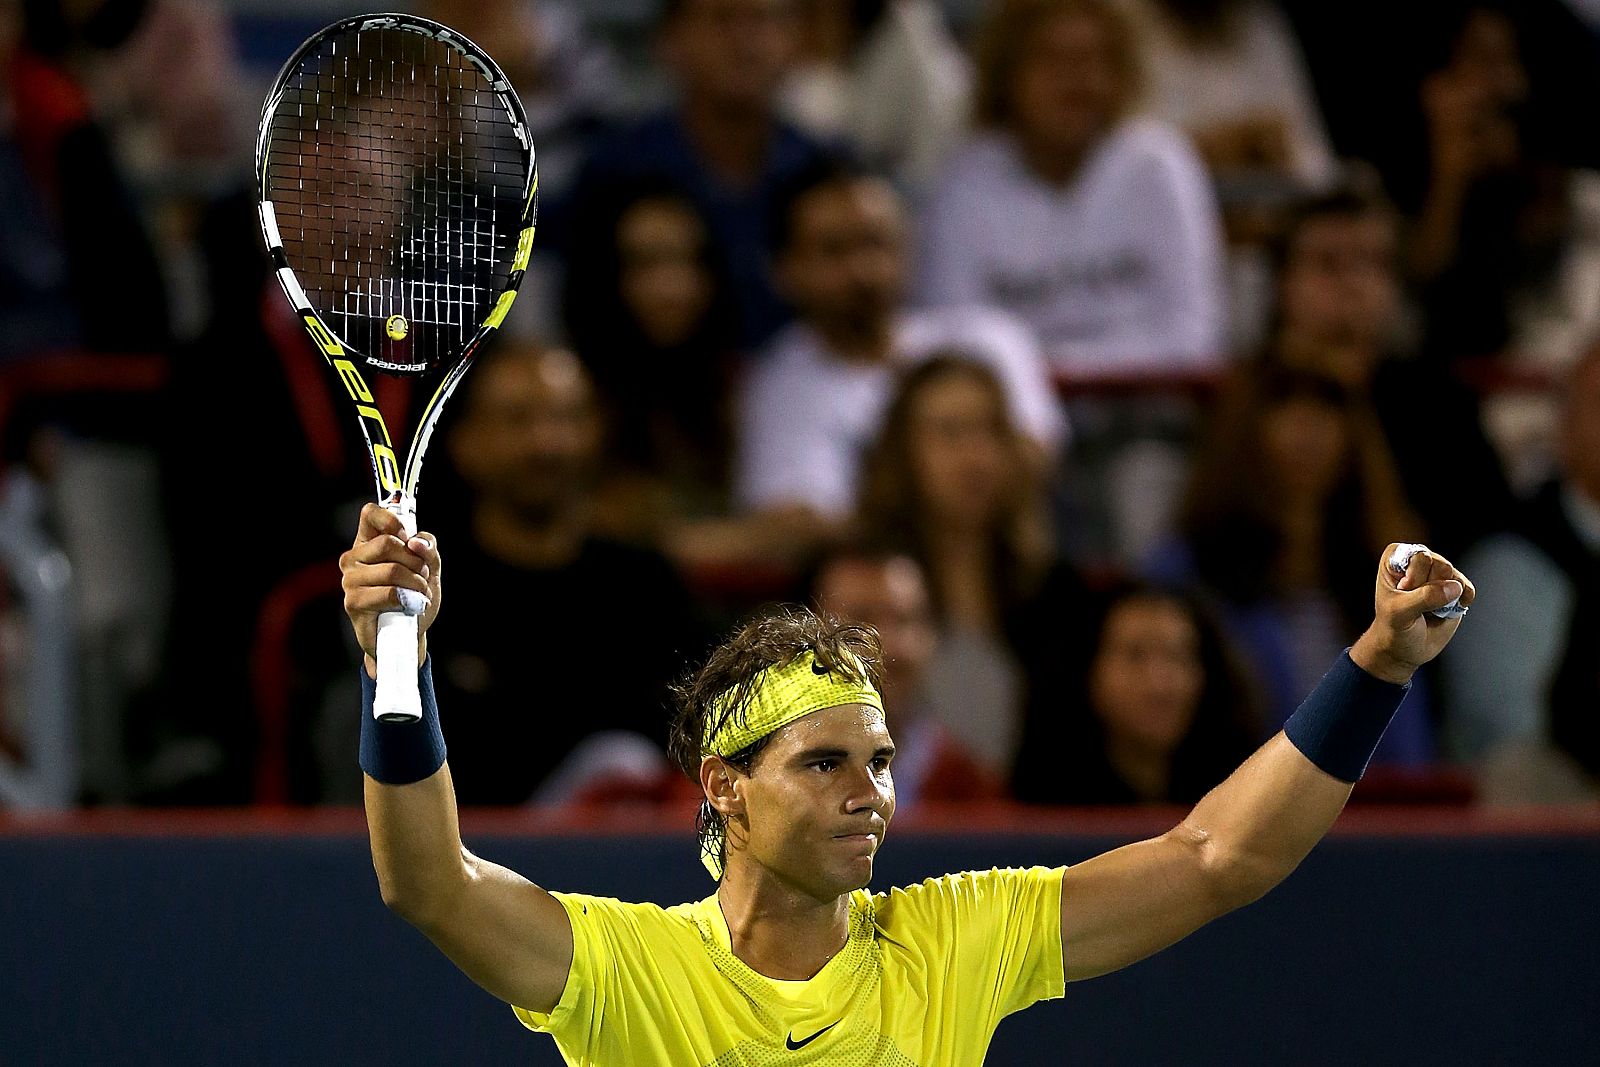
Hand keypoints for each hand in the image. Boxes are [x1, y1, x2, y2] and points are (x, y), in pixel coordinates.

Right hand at [339, 502, 441, 672]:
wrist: (409, 635)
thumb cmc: (415, 596)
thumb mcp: (429, 567)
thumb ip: (427, 548)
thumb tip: (416, 542)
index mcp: (368, 542)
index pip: (370, 514)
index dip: (393, 521)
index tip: (408, 538)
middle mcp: (353, 558)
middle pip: (388, 543)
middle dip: (416, 561)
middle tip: (421, 577)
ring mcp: (350, 581)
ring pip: (392, 570)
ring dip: (417, 584)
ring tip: (419, 595)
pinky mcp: (354, 603)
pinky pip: (389, 593)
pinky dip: (410, 600)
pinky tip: (411, 606)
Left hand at [1350, 544, 1474, 683]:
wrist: (1405, 648)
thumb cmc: (1393, 626)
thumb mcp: (1399, 612)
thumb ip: (1424, 597)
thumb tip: (1455, 587)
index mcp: (1396, 556)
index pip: (1419, 557)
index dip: (1415, 579)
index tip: (1403, 593)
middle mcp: (1419, 559)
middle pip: (1440, 565)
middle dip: (1430, 589)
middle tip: (1416, 604)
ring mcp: (1438, 573)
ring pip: (1454, 576)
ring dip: (1445, 598)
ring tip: (1428, 608)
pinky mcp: (1455, 588)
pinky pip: (1467, 588)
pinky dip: (1462, 600)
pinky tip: (1448, 610)